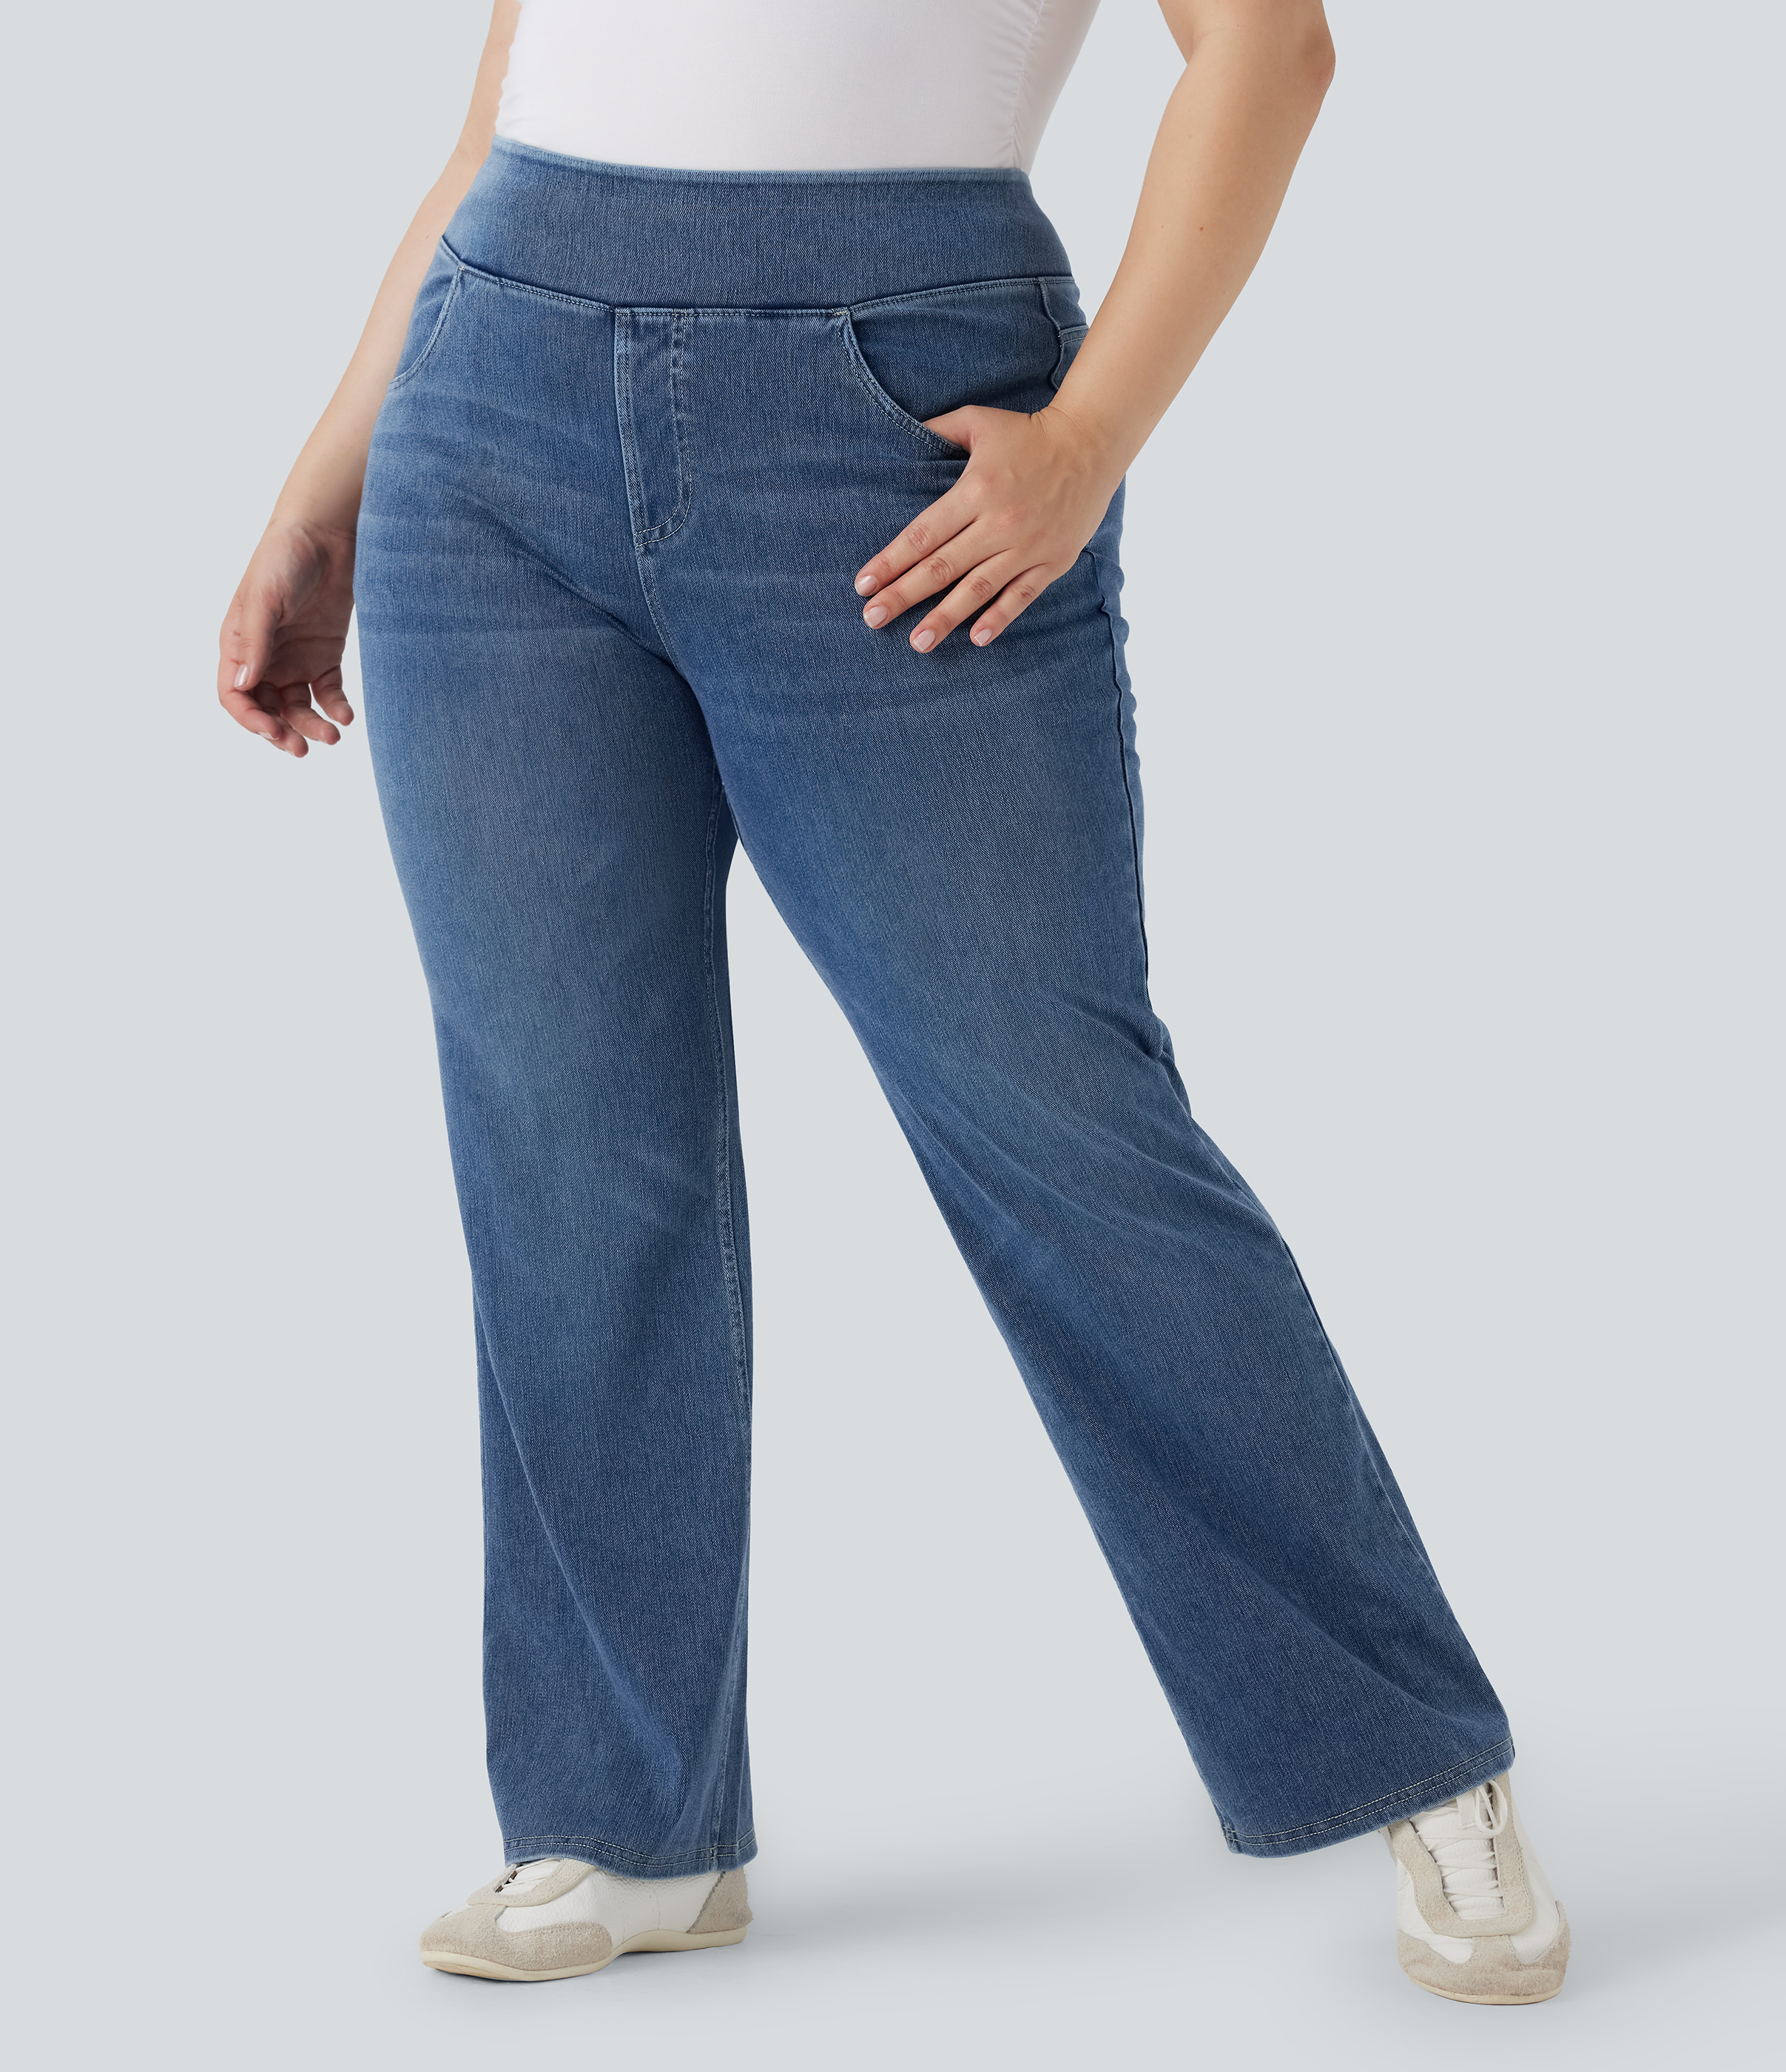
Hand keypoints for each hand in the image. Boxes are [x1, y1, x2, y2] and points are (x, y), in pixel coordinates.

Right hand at [218, 520, 358, 756]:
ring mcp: (295, 658)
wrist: (328, 534)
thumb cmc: (285, 556)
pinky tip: (345, 715)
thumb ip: (254, 641)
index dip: (249, 719)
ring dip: (311, 725)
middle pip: (267, 708)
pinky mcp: (325, 655)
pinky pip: (327, 692)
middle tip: (300, 749)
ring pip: (298, 706)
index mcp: (238, 644)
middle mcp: (265, 657)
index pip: (234, 695)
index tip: (272, 731)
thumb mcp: (265, 597)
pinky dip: (335, 707)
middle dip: (281, 731)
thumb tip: (243, 683)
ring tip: (332, 736)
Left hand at [853, 404, 1121, 650]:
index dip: (891, 561)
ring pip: (978, 589)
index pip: (923, 534)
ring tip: (917, 642)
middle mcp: (999, 523)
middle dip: (904, 595)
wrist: (1092, 444)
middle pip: (942, 567)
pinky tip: (976, 638)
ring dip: (945, 618)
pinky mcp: (1052, 561)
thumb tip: (898, 433)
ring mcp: (1027, 546)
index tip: (863, 585)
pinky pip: (1021, 595)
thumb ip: (937, 431)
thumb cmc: (1028, 433)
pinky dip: (999, 618)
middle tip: (872, 619)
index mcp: (976, 491)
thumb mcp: (978, 421)